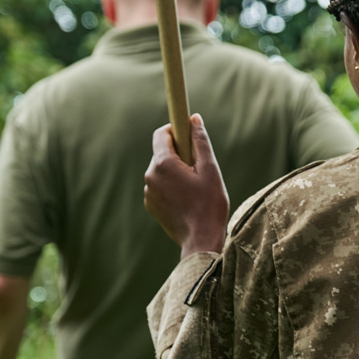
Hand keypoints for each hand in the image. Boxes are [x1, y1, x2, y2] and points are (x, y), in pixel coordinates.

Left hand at [144, 114, 229, 256]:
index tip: (188, 134)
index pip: (161, 134)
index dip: (175, 129)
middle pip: (162, 153)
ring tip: (195, 188)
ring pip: (161, 171)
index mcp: (163, 164)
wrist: (201, 240)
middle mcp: (150, 176)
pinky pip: (160, 187)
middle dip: (179, 154)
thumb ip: (200, 141)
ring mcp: (148, 192)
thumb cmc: (209, 204)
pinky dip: (171, 187)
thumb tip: (194, 118)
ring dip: (175, 172)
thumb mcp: (210, 169)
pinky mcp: (150, 204)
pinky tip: (187, 200)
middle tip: (198, 167)